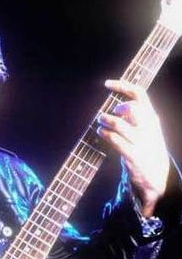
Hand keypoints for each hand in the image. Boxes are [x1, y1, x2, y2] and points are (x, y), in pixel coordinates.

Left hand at [97, 79, 169, 216]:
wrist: (156, 174)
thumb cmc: (146, 147)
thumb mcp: (147, 128)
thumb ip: (136, 116)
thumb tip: (118, 106)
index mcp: (151, 117)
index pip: (140, 94)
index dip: (123, 86)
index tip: (107, 84)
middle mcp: (148, 127)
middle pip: (132, 108)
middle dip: (117, 109)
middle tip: (108, 114)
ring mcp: (141, 141)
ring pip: (120, 124)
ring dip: (106, 121)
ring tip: (100, 122)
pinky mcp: (133, 154)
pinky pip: (116, 141)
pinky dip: (105, 134)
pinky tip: (101, 133)